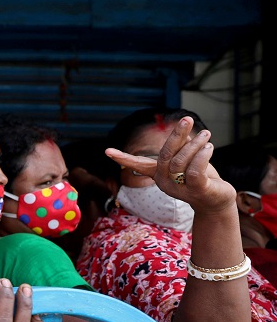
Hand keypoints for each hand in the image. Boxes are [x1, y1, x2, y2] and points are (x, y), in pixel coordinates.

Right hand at [105, 116, 234, 214]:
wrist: (216, 202)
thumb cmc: (201, 179)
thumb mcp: (188, 161)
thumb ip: (181, 149)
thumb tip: (181, 132)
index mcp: (159, 174)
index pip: (138, 165)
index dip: (123, 158)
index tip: (106, 151)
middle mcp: (165, 182)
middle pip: (165, 155)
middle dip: (176, 135)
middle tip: (187, 119)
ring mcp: (179, 188)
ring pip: (181, 161)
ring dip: (196, 144)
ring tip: (206, 134)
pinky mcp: (196, 190)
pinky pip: (195, 169)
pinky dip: (203, 155)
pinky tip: (209, 147)